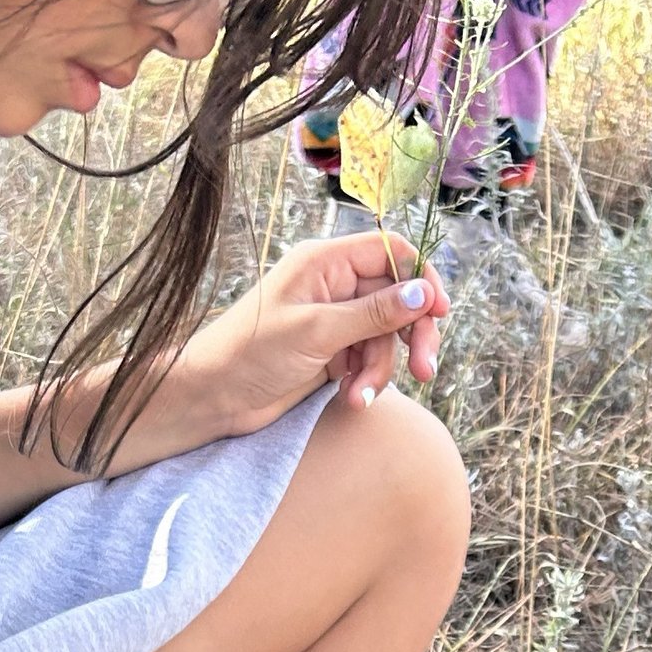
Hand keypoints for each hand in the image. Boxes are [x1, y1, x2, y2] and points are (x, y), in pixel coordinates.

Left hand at [165, 230, 449, 438]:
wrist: (213, 397)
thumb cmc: (251, 353)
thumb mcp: (318, 331)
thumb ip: (374, 312)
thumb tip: (423, 292)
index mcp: (325, 263)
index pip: (391, 253)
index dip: (420, 278)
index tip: (438, 312)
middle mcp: (333, 286)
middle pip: (397, 298)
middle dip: (411, 334)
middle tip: (424, 370)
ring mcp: (334, 320)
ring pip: (385, 337)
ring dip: (380, 369)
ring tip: (360, 395)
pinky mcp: (331, 352)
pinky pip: (368, 361)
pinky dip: (366, 381)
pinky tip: (350, 399)